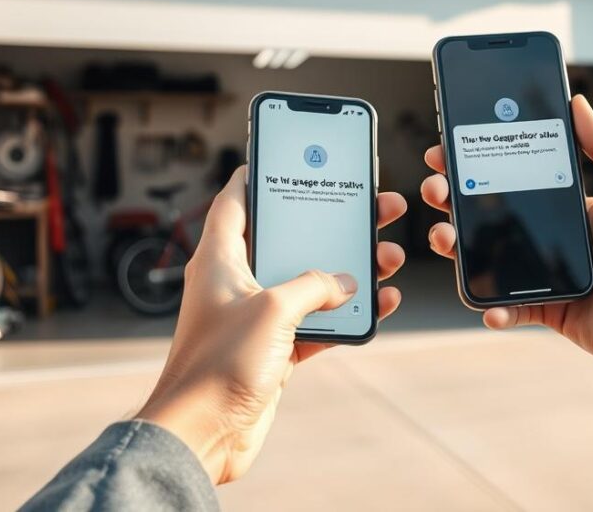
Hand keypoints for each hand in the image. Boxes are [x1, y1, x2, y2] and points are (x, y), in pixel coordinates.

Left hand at [136, 167, 406, 484]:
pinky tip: (379, 303)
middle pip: (291, 238)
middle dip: (333, 222)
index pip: (236, 200)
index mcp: (221, 260)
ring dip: (351, 268)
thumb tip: (345, 281)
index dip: (259, 174)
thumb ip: (313, 285)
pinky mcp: (276, 349)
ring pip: (312, 280)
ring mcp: (259, 317)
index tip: (287, 156)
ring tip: (388, 253)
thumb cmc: (217, 367)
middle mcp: (239, 282)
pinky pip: (320, 322)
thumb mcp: (273, 310)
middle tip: (372, 203)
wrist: (204, 437)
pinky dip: (349, 313)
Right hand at [421, 95, 592, 391]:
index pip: (514, 177)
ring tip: (443, 238)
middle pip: (491, 214)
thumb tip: (577, 101)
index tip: (448, 149)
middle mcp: (551, 236)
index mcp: (568, 204)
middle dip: (454, 200)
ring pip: (487, 258)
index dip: (479, 163)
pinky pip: (506, 306)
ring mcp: (544, 274)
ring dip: (458, 247)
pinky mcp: (545, 310)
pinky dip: (491, 306)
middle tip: (434, 189)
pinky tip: (487, 303)